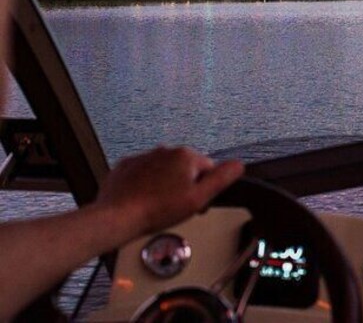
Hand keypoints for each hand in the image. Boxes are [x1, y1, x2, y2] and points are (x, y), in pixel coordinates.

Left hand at [95, 146, 243, 236]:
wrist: (117, 217)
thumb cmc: (158, 210)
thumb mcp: (199, 198)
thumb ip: (222, 179)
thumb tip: (239, 164)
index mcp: (186, 156)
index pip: (208, 169)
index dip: (205, 189)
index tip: (196, 205)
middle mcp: (165, 150)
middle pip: (185, 169)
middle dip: (184, 186)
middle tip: (177, 208)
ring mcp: (144, 157)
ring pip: (163, 170)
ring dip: (165, 184)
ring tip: (158, 207)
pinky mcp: (126, 166)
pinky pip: (143, 173)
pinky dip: (145, 184)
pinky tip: (143, 200)